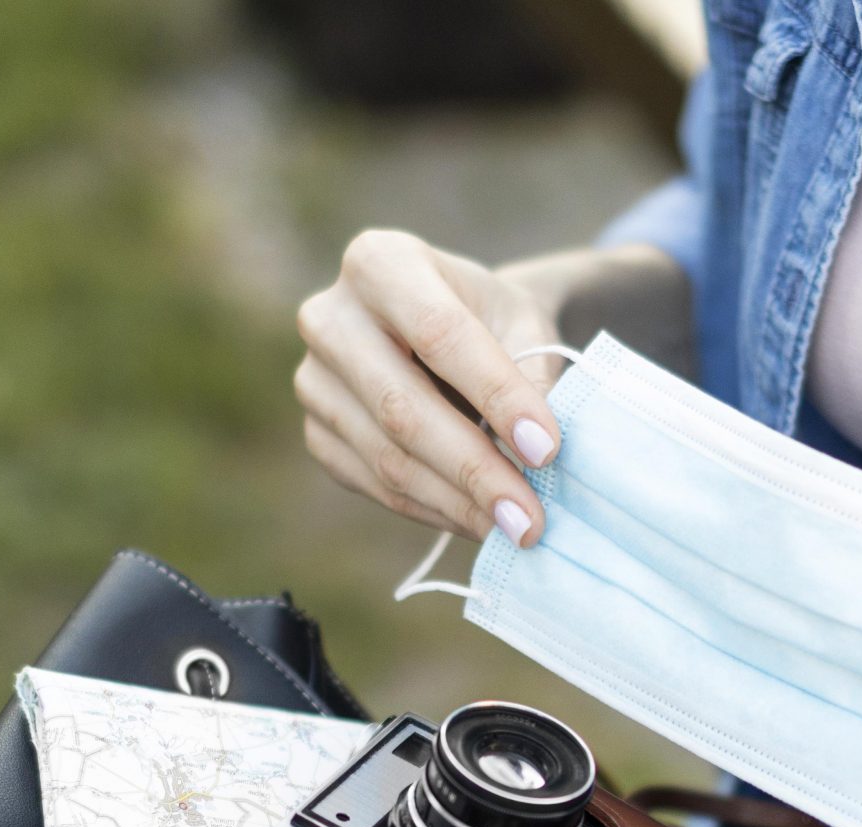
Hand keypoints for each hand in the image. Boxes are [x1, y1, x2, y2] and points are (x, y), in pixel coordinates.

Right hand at [295, 230, 566, 546]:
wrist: (451, 333)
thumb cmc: (492, 321)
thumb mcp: (524, 324)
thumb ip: (534, 376)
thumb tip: (536, 454)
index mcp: (379, 262)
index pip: (439, 334)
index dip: (495, 395)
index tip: (547, 449)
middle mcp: (329, 317)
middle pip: (402, 407)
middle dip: (475, 470)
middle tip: (531, 520)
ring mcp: (313, 380)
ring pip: (388, 457)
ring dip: (458, 503)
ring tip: (517, 529)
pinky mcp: (317, 433)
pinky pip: (375, 485)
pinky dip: (434, 510)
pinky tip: (480, 521)